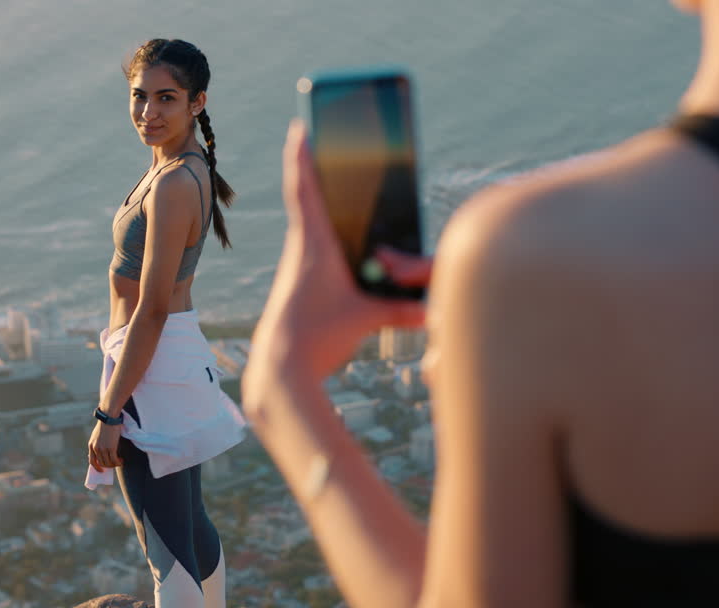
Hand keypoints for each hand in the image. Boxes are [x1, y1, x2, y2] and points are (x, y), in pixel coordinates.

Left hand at [88, 420, 123, 470]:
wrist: (109, 418)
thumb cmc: (105, 425)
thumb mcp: (96, 435)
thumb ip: (96, 444)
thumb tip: (98, 453)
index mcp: (91, 445)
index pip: (92, 461)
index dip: (97, 467)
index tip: (101, 470)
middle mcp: (96, 448)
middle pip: (102, 463)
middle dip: (109, 466)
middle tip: (115, 464)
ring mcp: (103, 449)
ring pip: (109, 463)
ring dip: (115, 465)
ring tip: (119, 462)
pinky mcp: (111, 448)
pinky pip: (114, 460)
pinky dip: (118, 463)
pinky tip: (121, 461)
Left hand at [248, 120, 431, 384]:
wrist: (280, 371)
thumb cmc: (316, 338)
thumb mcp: (366, 319)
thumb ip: (403, 309)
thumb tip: (438, 307)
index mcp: (313, 243)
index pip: (304, 187)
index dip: (303, 154)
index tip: (301, 125)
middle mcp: (302, 249)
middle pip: (308, 196)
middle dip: (320, 168)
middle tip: (332, 140)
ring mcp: (299, 267)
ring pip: (311, 223)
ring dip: (323, 201)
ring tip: (344, 182)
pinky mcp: (301, 286)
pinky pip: (314, 247)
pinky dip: (327, 234)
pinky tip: (345, 239)